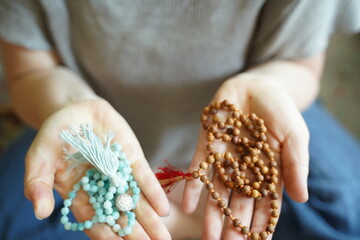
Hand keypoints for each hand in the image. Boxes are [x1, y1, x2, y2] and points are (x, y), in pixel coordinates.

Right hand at [24, 98, 170, 239]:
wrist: (74, 110)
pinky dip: (153, 193)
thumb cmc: (53, 137)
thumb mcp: (40, 158)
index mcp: (80, 195)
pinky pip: (143, 178)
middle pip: (120, 215)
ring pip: (136, 201)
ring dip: (150, 219)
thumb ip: (38, 183)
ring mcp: (119, 174)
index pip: (95, 221)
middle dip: (135, 233)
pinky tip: (164, 209)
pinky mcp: (132, 158)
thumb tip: (39, 212)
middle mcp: (103, 189)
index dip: (107, 235)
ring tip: (163, 236)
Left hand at [182, 75, 308, 238]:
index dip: (261, 223)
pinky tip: (186, 206)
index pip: (264, 203)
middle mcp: (244, 169)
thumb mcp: (295, 136)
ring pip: (217, 191)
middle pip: (238, 202)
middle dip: (234, 225)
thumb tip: (301, 199)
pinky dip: (193, 186)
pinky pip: (198, 168)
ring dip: (212, 214)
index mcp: (267, 171)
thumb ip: (296, 165)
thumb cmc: (281, 111)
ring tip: (207, 236)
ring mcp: (224, 158)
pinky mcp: (207, 145)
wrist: (257, 85)